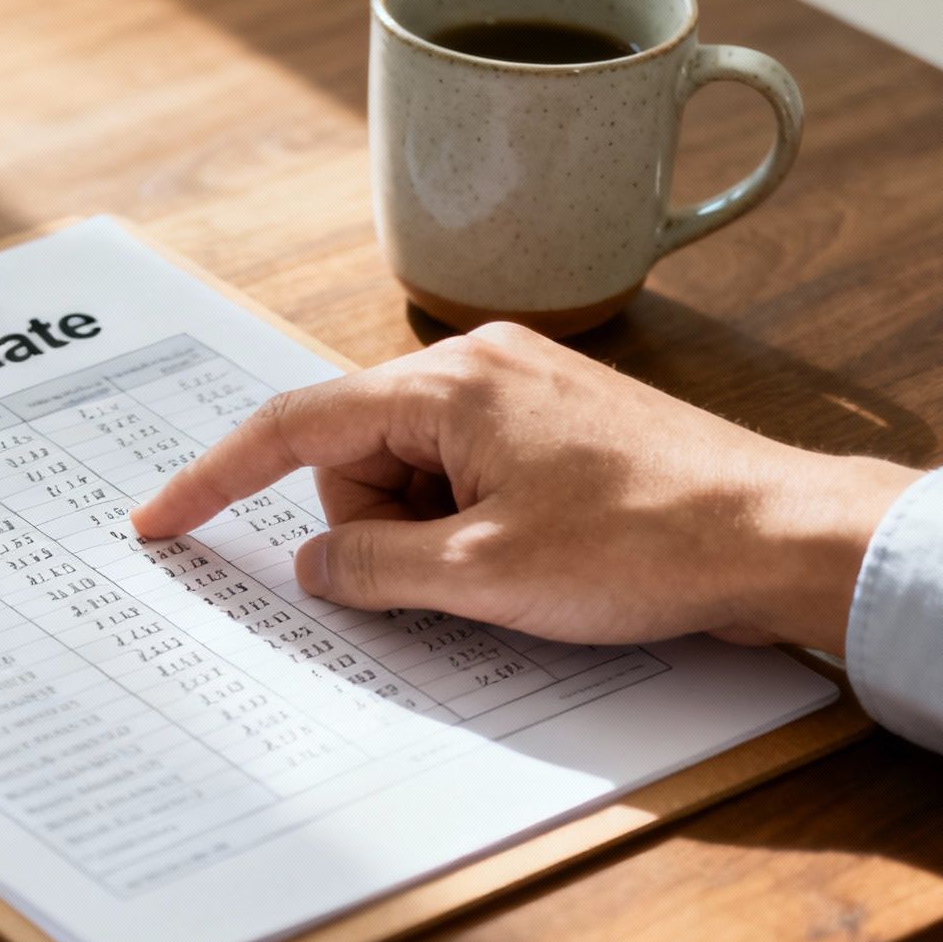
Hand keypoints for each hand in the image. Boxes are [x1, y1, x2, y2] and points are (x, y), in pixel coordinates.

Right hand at [130, 323, 920, 654]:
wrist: (782, 534)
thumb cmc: (646, 543)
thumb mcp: (483, 577)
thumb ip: (372, 570)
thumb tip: (312, 568)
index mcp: (447, 383)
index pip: (293, 423)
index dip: (215, 477)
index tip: (160, 518)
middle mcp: (477, 363)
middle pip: (357, 455)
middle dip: (376, 529)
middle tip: (450, 578)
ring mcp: (522, 386)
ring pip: (413, 470)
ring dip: (431, 534)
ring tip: (512, 568)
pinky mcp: (556, 419)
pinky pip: (465, 471)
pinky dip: (468, 522)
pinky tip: (529, 556)